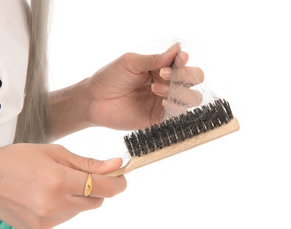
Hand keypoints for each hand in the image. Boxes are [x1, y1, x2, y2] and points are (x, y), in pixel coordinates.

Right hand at [0, 144, 125, 228]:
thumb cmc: (18, 160)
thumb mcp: (55, 153)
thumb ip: (88, 163)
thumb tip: (116, 165)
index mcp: (60, 182)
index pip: (105, 188)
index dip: (118, 183)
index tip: (121, 178)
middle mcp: (55, 206)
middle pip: (96, 201)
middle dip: (95, 188)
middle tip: (78, 176)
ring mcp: (46, 222)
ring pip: (80, 211)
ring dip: (76, 198)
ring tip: (54, 185)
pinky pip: (63, 220)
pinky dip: (62, 209)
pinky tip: (44, 197)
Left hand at [85, 43, 203, 129]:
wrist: (94, 101)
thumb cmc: (110, 77)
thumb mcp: (130, 63)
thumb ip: (154, 59)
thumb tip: (178, 48)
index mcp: (161, 67)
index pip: (184, 63)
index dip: (185, 61)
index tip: (178, 59)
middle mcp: (167, 84)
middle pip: (195, 79)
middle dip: (186, 76)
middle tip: (164, 75)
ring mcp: (165, 101)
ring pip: (193, 98)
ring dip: (180, 92)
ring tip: (156, 90)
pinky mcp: (160, 119)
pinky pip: (179, 115)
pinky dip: (177, 108)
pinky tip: (162, 103)